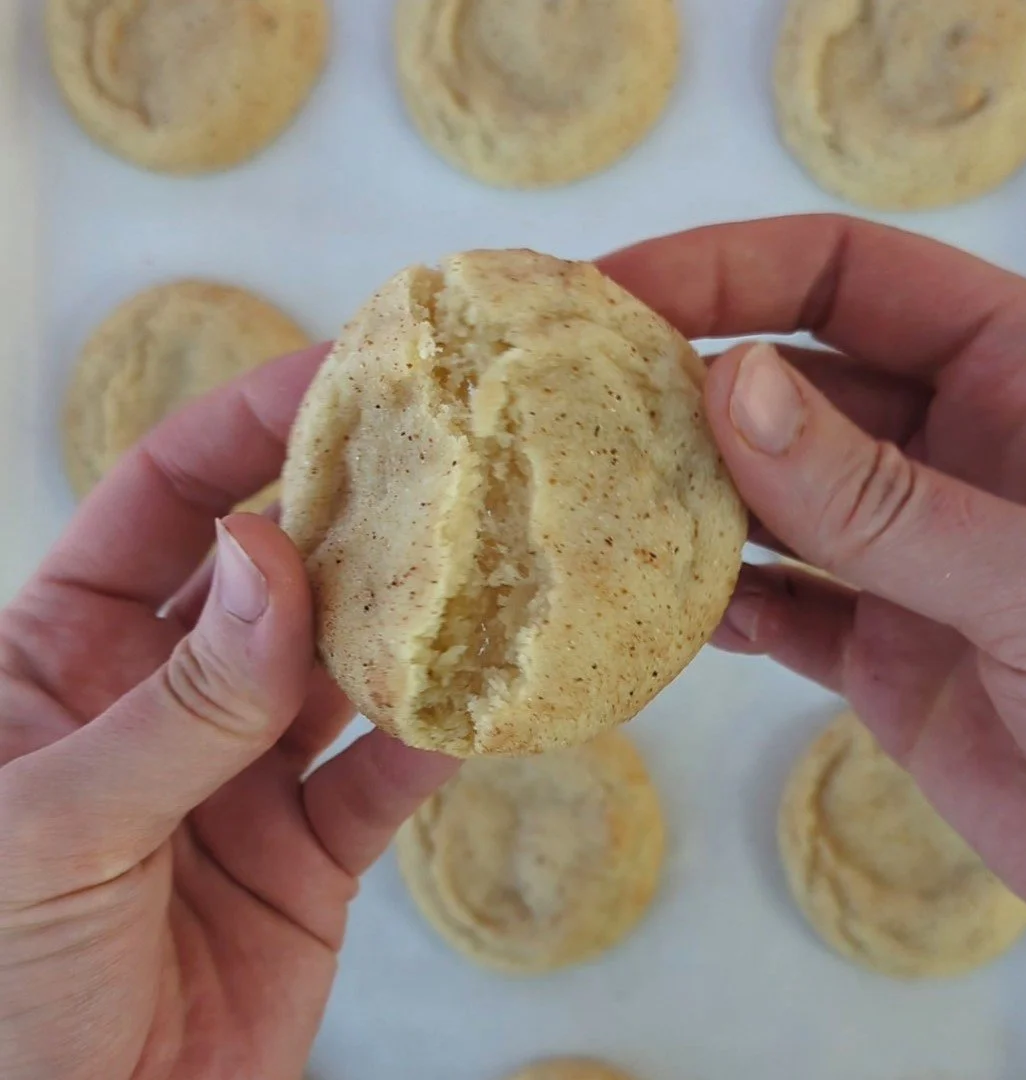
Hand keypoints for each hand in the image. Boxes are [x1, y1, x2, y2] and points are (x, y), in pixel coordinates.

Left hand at [0, 345, 457, 1079]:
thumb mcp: (56, 831)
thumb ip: (179, 701)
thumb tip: (267, 559)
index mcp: (57, 656)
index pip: (160, 504)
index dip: (242, 431)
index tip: (329, 375)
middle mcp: (159, 697)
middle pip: (270, 572)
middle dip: (347, 514)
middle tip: (437, 455)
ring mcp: (240, 772)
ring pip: (339, 669)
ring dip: (404, 622)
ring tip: (476, 565)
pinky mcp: (308, 851)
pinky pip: (382, 779)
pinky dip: (431, 741)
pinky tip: (477, 701)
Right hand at [602, 216, 1025, 945]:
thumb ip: (879, 495)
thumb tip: (730, 387)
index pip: (855, 275)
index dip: (731, 269)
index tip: (614, 291)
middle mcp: (965, 452)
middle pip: (798, 382)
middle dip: (689, 384)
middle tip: (573, 400)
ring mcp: (921, 555)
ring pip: (779, 498)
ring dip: (694, 498)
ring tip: (600, 500)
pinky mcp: (891, 653)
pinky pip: (786, 608)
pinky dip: (728, 606)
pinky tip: (673, 610)